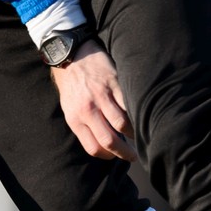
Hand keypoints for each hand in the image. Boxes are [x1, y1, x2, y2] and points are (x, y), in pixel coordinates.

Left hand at [49, 40, 136, 160]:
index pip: (94, 148)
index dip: (109, 156)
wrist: (70, 53)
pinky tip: (141, 117)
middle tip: (134, 155)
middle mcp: (87, 110)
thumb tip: (102, 143)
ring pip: (123, 125)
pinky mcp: (113, 83)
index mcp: (75, 118)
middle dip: (125, 153)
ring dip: (134, 134)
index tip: (116, 155)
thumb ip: (83, 124)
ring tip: (138, 135)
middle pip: (109, 141)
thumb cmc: (71, 83)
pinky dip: (136, 114)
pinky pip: (129, 105)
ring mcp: (101, 96)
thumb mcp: (69, 106)